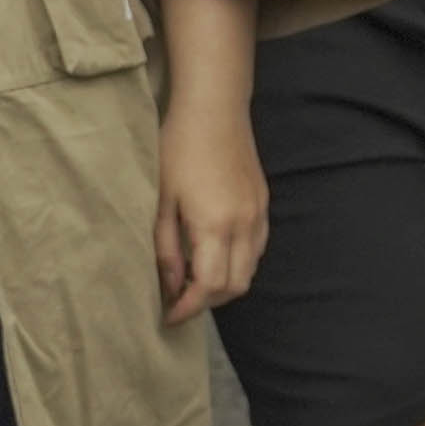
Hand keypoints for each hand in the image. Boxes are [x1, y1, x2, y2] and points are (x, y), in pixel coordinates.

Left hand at [156, 109, 266, 325]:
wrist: (214, 109)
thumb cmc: (178, 149)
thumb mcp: (161, 202)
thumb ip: (166, 248)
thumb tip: (171, 285)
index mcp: (214, 225)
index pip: (208, 287)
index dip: (188, 309)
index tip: (168, 316)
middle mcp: (243, 225)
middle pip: (235, 286)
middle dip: (206, 303)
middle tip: (178, 301)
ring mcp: (258, 214)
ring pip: (250, 270)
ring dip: (224, 285)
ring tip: (194, 279)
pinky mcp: (263, 204)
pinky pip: (256, 249)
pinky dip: (238, 263)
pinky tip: (214, 254)